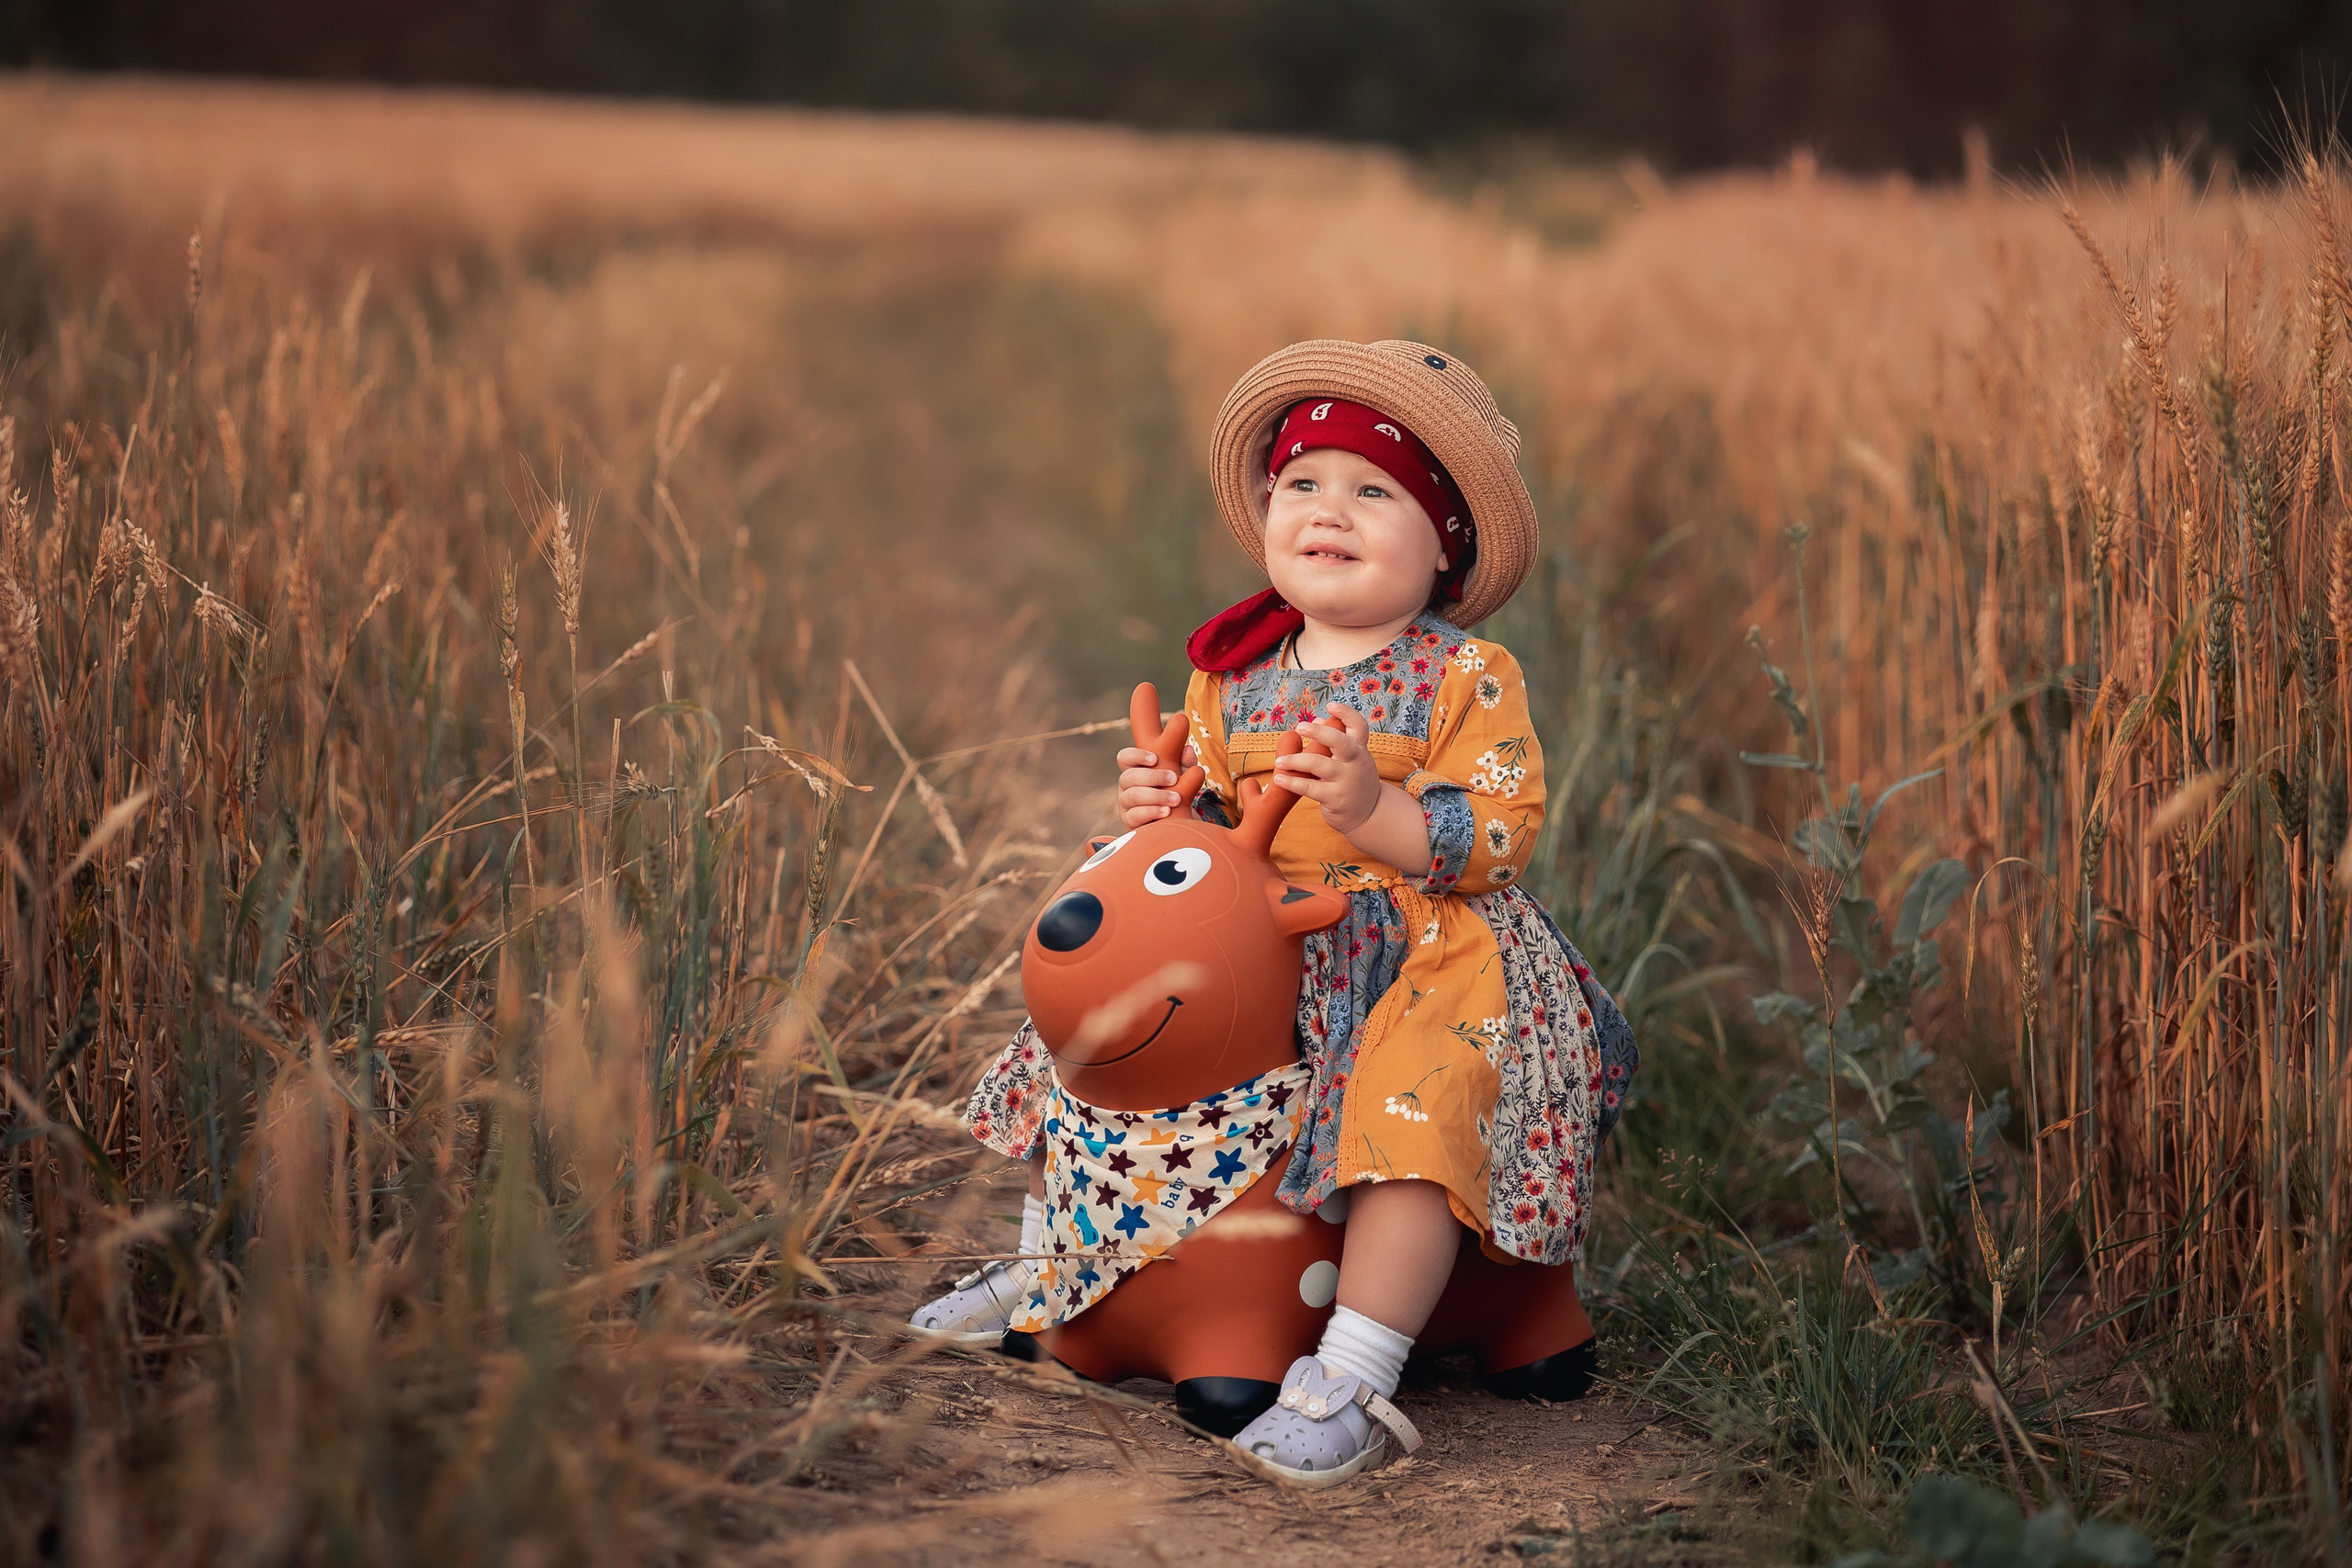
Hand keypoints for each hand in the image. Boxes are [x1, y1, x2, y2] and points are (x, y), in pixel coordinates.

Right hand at [1116, 741, 1199, 827]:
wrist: (1175, 821)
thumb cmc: (1174, 792)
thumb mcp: (1182, 776)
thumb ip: (1185, 763)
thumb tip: (1188, 751)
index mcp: (1135, 770)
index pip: (1124, 757)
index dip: (1136, 756)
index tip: (1155, 759)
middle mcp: (1126, 786)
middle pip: (1128, 776)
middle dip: (1152, 777)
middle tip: (1174, 779)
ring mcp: (1125, 805)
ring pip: (1132, 796)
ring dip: (1156, 796)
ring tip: (1176, 799)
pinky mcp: (1129, 822)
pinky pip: (1134, 815)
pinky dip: (1151, 812)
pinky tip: (1166, 811)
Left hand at [1273, 703, 1382, 834]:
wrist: (1369, 815)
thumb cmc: (1354, 781)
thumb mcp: (1352, 760)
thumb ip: (1336, 741)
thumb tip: (1315, 722)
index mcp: (1360, 749)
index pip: (1359, 726)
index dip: (1346, 714)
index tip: (1331, 705)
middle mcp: (1355, 762)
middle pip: (1340, 741)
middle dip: (1319, 733)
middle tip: (1300, 727)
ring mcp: (1346, 780)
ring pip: (1319, 765)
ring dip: (1295, 761)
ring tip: (1279, 761)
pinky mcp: (1335, 798)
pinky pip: (1310, 788)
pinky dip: (1292, 782)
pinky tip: (1280, 779)